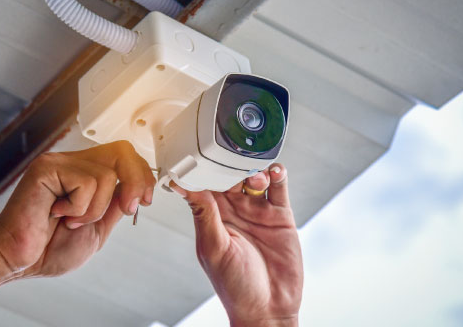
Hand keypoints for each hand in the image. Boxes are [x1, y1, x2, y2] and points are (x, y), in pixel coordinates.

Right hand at [0, 141, 154, 277]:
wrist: (18, 259)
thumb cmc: (48, 248)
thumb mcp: (97, 228)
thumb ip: (114, 206)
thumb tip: (135, 189)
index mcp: (84, 174)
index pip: (123, 156)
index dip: (142, 175)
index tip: (144, 200)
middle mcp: (72, 163)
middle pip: (121, 151)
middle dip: (135, 181)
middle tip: (127, 208)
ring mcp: (59, 163)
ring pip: (106, 175)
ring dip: (94, 210)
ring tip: (71, 220)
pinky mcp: (47, 168)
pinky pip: (86, 183)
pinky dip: (78, 208)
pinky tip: (57, 214)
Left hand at [170, 164, 302, 326]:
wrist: (269, 308)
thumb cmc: (235, 286)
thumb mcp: (214, 248)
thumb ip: (204, 215)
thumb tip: (183, 187)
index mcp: (212, 218)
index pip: (205, 185)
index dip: (203, 169)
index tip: (200, 153)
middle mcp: (234, 212)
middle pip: (230, 176)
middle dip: (231, 165)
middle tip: (232, 159)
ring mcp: (257, 212)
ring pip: (254, 179)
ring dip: (253, 171)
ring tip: (255, 178)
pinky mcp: (279, 216)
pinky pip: (278, 189)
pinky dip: (277, 176)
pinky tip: (275, 171)